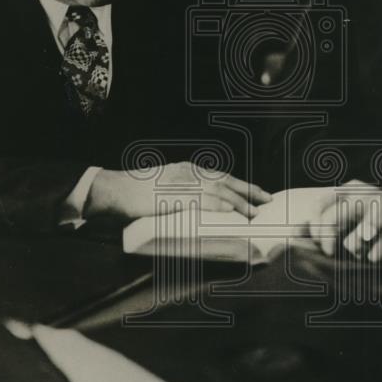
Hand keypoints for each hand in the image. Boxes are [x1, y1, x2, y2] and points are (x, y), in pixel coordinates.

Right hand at [85, 163, 270, 219]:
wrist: (114, 190)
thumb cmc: (134, 191)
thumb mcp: (162, 184)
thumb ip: (180, 192)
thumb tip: (194, 205)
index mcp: (186, 169)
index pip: (220, 176)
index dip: (240, 184)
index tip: (256, 191)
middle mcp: (188, 173)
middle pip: (226, 181)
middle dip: (249, 190)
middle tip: (268, 199)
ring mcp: (182, 184)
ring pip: (219, 192)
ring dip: (240, 202)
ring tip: (256, 211)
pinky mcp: (175, 197)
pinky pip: (204, 201)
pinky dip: (221, 206)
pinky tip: (233, 212)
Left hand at [307, 183, 381, 263]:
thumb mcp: (353, 222)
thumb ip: (324, 225)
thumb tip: (294, 231)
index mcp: (352, 189)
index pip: (318, 207)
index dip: (314, 230)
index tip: (321, 244)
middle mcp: (367, 194)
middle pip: (330, 224)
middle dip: (330, 247)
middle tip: (339, 254)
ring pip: (351, 244)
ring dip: (358, 256)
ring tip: (370, 250)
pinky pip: (372, 255)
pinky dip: (375, 262)